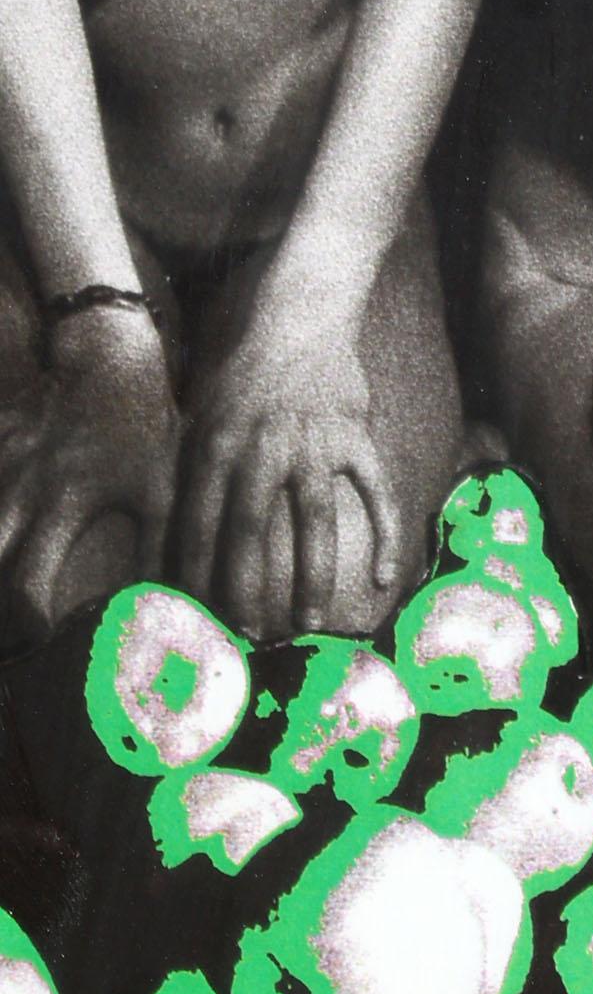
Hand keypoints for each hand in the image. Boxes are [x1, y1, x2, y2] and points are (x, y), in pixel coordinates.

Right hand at [0, 328, 178, 631]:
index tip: (42, 637)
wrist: (102, 356)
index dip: (29, 620)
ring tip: (5, 602)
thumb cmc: (140, 423)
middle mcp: (20, 495)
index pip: (28, 583)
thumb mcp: (158, 486)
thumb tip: (173, 596)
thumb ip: (159, 545)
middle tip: (9, 632)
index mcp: (62, 507)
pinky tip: (4, 544)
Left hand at [177, 327, 401, 640]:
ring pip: (314, 522)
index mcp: (215, 445)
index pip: (198, 523)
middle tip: (250, 633)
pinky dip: (387, 535)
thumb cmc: (241, 371)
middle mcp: (261, 448)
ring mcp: (313, 443)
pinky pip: (376, 493)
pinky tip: (385, 577)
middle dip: (247, 589)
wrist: (297, 316)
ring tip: (311, 622)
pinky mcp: (355, 437)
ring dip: (312, 578)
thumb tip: (170, 528)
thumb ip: (188, 465)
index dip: (196, 572)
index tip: (197, 613)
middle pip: (251, 533)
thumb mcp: (199, 411)